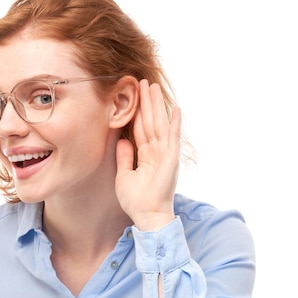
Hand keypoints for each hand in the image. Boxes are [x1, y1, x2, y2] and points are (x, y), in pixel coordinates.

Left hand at [115, 79, 181, 230]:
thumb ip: (124, 157)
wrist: (147, 215)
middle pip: (150, 121)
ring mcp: (164, 154)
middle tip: (143, 82)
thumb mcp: (123, 175)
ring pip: (159, 123)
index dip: (137, 112)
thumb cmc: (136, 200)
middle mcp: (156, 152)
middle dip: (146, 102)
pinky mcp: (171, 158)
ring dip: (156, 105)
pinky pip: (173, 137)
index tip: (134, 96)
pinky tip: (176, 109)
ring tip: (153, 87)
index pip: (140, 129)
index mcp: (145, 156)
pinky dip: (174, 123)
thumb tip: (122, 140)